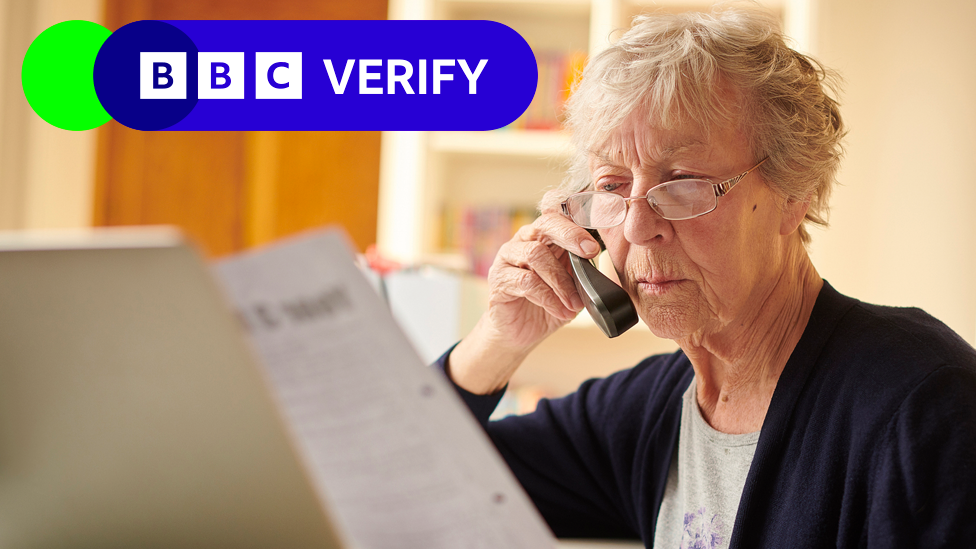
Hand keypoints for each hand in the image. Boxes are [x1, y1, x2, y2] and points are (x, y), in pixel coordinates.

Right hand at [448, 198, 601, 393]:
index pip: (560, 216)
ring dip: (561, 281)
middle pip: (546, 224)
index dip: (579, 222)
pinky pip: (525, 282)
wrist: (519, 333)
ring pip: (535, 255)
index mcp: (544, 236)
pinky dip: (549, 298)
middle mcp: (524, 240)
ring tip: (575, 304)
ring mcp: (507, 257)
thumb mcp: (572, 286)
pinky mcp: (498, 280)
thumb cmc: (547, 304)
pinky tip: (561, 311)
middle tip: (590, 252)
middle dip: (571, 236)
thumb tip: (606, 265)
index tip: (597, 240)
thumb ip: (584, 271)